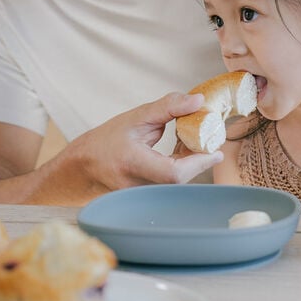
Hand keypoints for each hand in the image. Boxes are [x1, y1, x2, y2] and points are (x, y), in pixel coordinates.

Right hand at [74, 92, 223, 190]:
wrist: (84, 165)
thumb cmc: (107, 140)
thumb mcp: (136, 117)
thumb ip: (168, 107)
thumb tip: (198, 101)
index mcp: (133, 163)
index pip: (174, 172)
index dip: (199, 163)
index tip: (216, 151)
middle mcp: (137, 186)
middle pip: (181, 178)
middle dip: (200, 159)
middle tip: (212, 139)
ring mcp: (142, 196)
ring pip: (178, 183)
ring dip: (192, 163)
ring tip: (194, 141)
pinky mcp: (147, 199)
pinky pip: (171, 185)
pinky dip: (182, 168)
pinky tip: (182, 152)